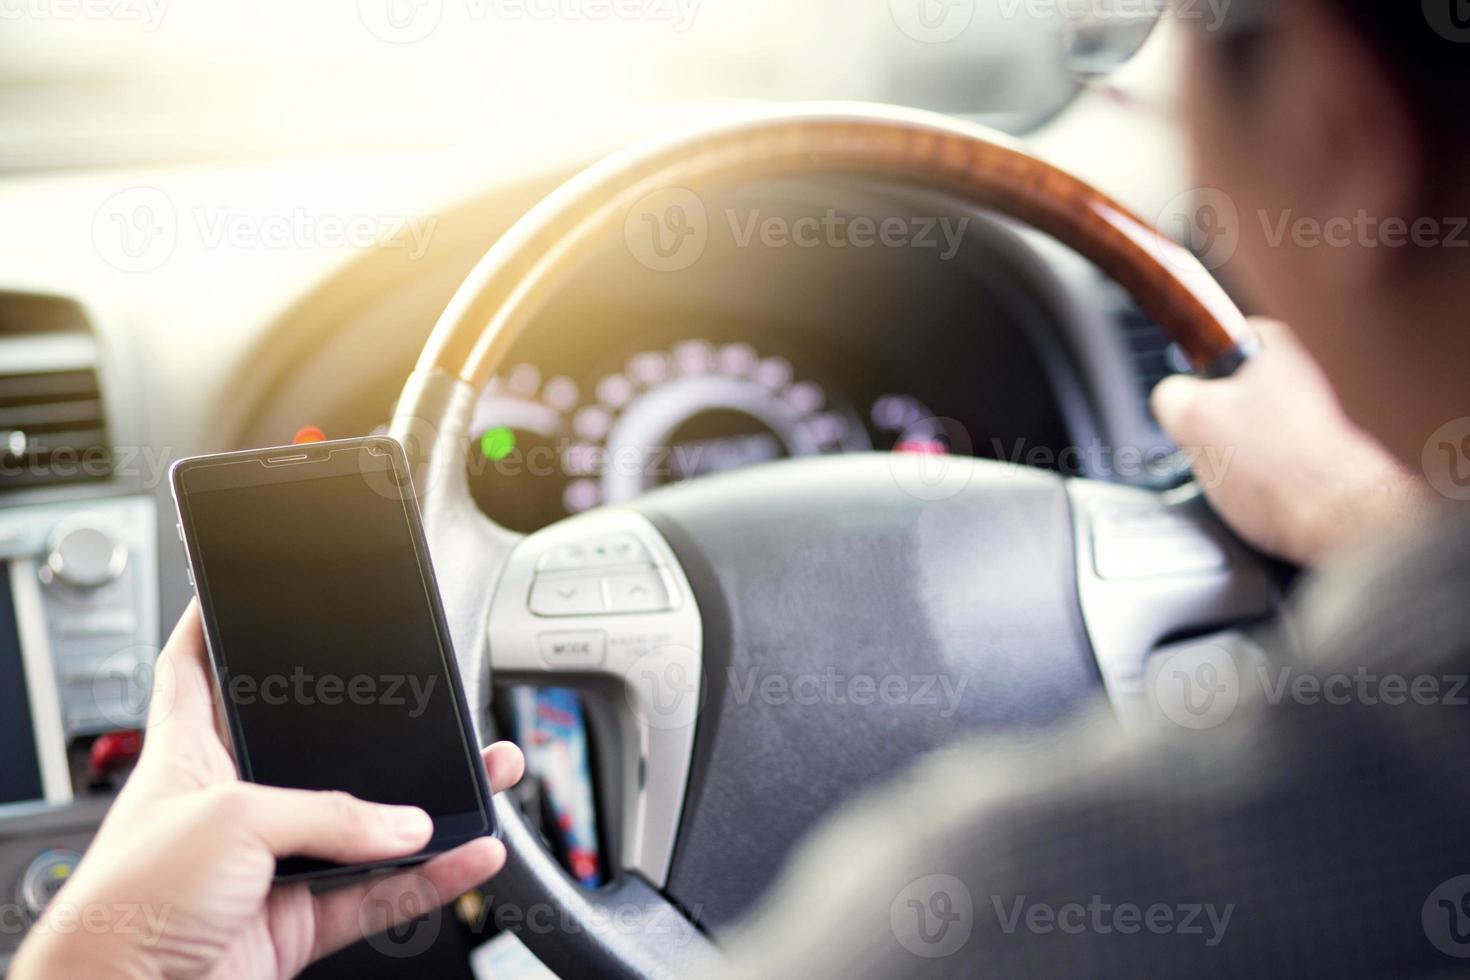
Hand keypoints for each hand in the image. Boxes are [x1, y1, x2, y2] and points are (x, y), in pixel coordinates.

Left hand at [10, 602, 524, 979]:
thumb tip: (402, 824)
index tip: (243, 598)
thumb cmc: (126, 906)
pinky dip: (431, 877)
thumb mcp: (230, 821)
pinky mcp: (296, 924)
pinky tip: (468, 854)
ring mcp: (268, 868)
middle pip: (316, 753)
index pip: (193, 672)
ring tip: (479, 777)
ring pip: (366, 828)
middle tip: (425, 701)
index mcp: (189, 757)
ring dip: (425, 810)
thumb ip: (327, 813)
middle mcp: (233, 808)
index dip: (213, 630)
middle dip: (375, 730)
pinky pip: (381, 894)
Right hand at [1150, 318, 1427, 566]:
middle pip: (1224, 392)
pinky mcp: (1311, 456)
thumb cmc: (1279, 468)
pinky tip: (1253, 491)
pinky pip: (1261, 462)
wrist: (1335, 522)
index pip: (1214, 339)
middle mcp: (1296, 375)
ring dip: (1228, 454)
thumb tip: (1172, 398)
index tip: (1185, 393)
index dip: (1191, 371)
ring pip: (1240, 431)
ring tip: (1235, 473)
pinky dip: (1251, 477)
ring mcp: (1306, 418)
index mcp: (1272, 346)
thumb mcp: (1191, 416)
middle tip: (1205, 442)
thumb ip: (1170, 394)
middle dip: (1208, 421)